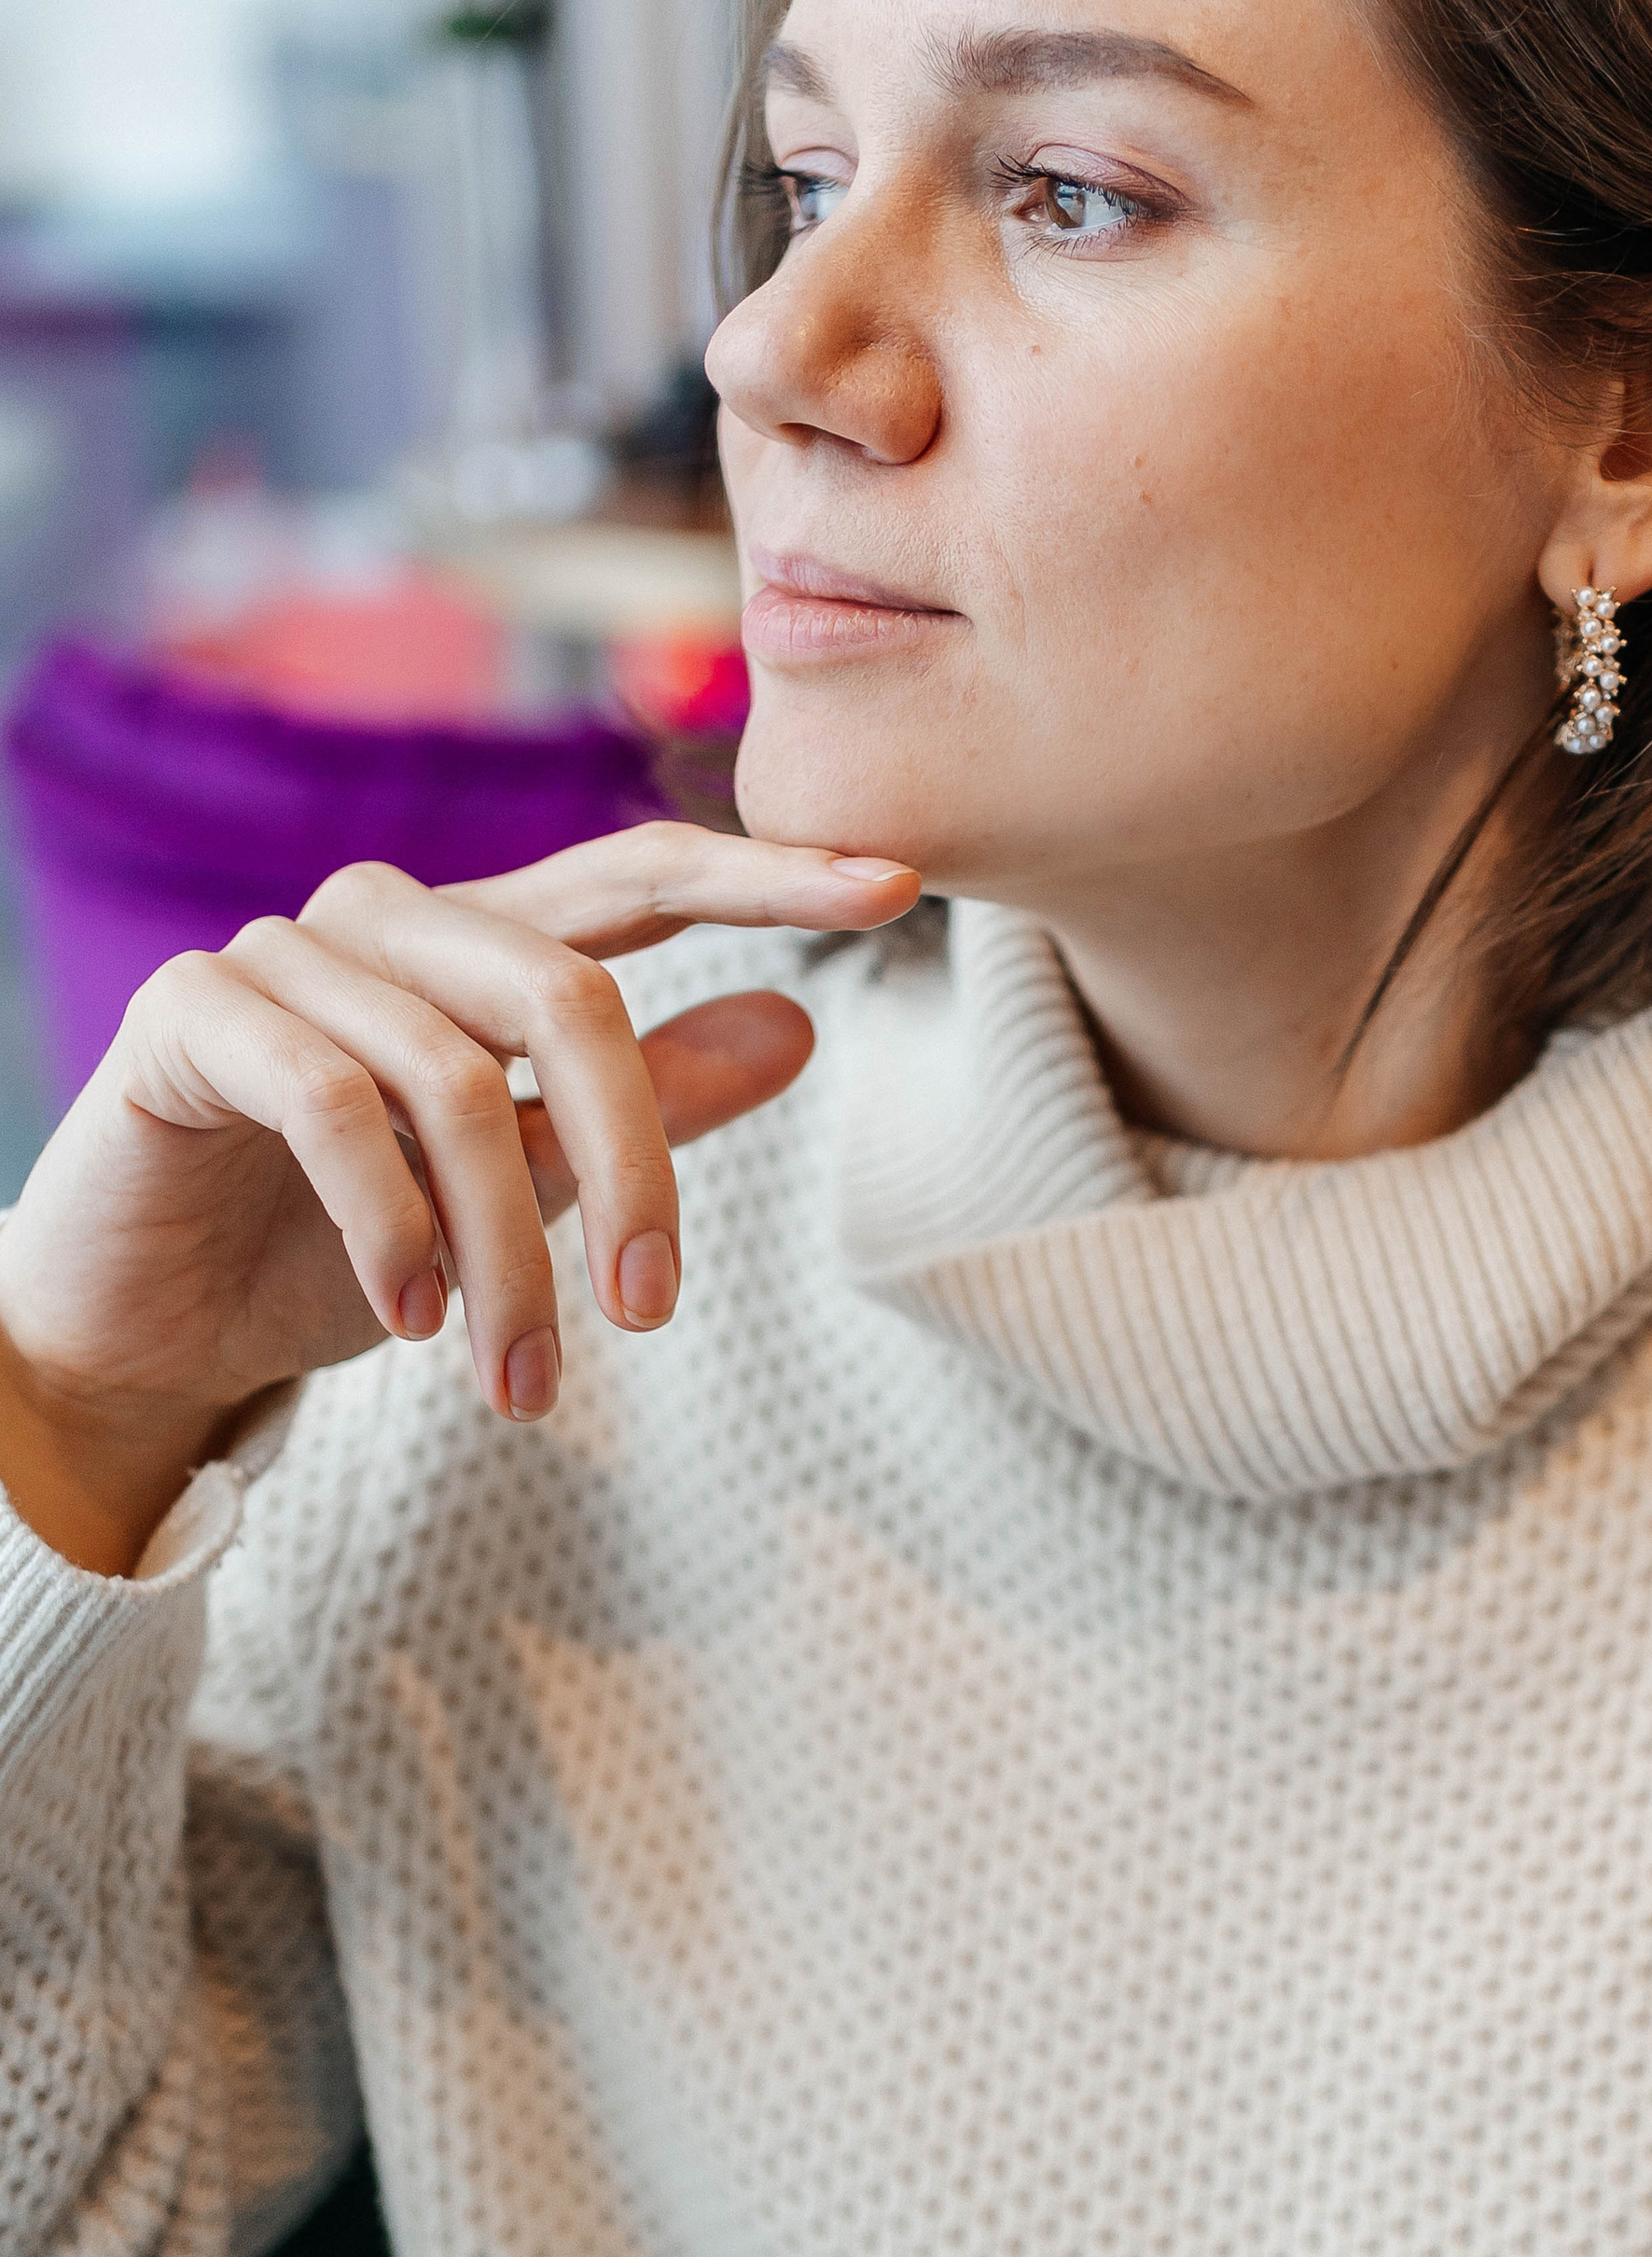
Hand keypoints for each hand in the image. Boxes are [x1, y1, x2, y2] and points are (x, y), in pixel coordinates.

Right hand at [0, 822, 917, 1573]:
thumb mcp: (523, 1190)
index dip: (767, 878)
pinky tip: (409, 1322)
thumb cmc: (344, 1251)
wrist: (146, 1334)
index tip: (901, 887)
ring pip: (455, 1079)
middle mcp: (387, 921)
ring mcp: (282, 954)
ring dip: (505, 1254)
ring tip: (520, 1382)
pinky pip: (331, 1102)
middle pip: (569, 994)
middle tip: (652, 1316)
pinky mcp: (190, 1013)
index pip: (640, 875)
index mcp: (480, 942)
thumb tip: (802, 1023)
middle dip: (634, 1168)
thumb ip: (649, 1102)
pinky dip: (391, 1227)